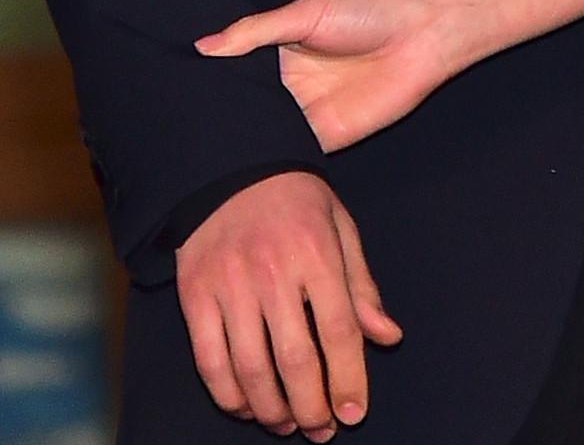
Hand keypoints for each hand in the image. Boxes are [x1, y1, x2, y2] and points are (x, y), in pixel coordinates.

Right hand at [174, 172, 400, 437]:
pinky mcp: (194, 294)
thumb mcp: (341, 228)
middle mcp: (272, 271)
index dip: (349, 380)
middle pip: (295, 360)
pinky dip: (229, 394)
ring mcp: (229, 284)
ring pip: (251, 368)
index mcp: (317, 253)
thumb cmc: (296, 199)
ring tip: (288, 424)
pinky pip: (210, 360)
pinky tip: (248, 406)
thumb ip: (362, 287)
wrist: (228, 165)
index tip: (354, 413)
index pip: (339, 332)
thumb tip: (388, 337)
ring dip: (272, 409)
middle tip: (322, 429)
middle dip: (312, 407)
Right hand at [198, 0, 455, 151]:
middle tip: (178, 137)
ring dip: (244, 147)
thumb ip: (255, 32)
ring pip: (265, 138)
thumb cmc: (366, 11)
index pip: (232, 76)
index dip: (207, 87)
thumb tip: (202, 46)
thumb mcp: (304, 13)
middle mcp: (286, 88)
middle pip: (244, 111)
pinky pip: (295, 156)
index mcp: (276, 53)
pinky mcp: (328, 138)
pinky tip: (246, 171)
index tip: (171, 99)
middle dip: (220, 123)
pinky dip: (275, 163)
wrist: (421, 32)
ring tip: (201, 158)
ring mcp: (305, 115)